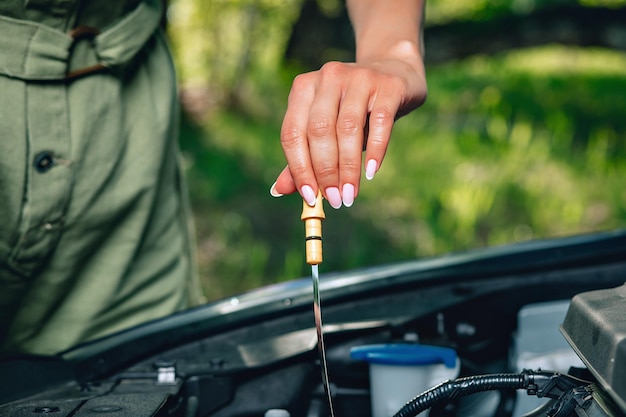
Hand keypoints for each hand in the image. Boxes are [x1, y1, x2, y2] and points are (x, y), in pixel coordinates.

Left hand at [271, 57, 426, 208]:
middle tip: (335, 200)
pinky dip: (375, 151)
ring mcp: (359, 77)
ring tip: (351, 194)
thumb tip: (279, 190)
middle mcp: (328, 77)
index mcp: (304, 88)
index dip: (299, 169)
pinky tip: (371, 172)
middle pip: (319, 131)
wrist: (395, 74)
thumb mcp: (327, 130)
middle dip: (325, 171)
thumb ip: (303, 157)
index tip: (310, 198)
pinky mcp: (387, 85)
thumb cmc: (355, 110)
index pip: (292, 133)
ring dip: (348, 168)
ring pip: (348, 129)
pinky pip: (379, 122)